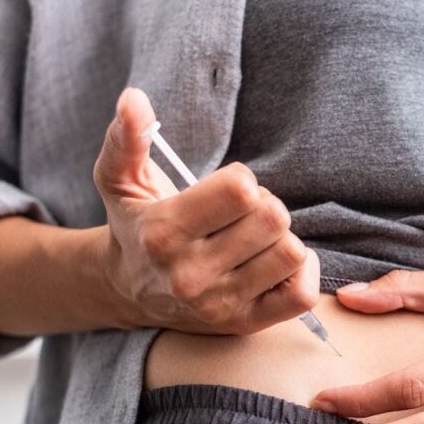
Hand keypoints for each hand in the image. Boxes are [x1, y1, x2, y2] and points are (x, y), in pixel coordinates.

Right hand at [93, 88, 318, 333]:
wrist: (128, 293)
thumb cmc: (135, 226)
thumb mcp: (120, 181)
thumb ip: (126, 138)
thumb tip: (134, 100)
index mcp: (163, 234)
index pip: (242, 192)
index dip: (242, 180)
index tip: (225, 190)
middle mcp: (191, 276)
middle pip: (274, 219)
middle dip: (265, 206)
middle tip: (242, 215)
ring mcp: (220, 305)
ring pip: (291, 253)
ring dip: (281, 238)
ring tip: (254, 239)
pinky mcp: (245, 324)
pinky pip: (302, 294)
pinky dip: (302, 271)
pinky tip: (275, 261)